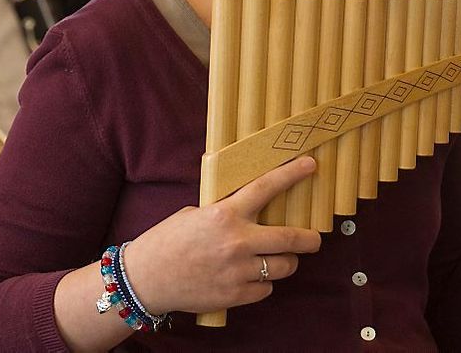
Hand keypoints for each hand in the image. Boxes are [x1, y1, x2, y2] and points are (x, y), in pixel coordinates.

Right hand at [122, 157, 321, 314]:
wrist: (146, 278)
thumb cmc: (167, 241)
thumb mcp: (195, 215)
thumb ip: (225, 214)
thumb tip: (248, 212)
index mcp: (224, 214)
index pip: (266, 188)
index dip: (291, 174)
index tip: (310, 165)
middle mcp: (237, 241)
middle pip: (290, 239)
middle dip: (310, 240)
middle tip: (314, 239)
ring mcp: (239, 271)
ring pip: (283, 267)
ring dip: (284, 263)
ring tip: (272, 260)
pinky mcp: (236, 295)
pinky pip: (266, 288)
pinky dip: (263, 283)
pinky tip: (248, 277)